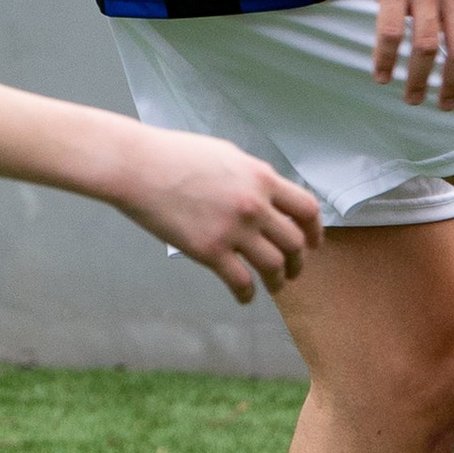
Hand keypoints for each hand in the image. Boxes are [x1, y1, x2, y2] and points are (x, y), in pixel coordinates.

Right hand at [115, 129, 323, 302]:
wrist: (138, 167)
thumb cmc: (176, 155)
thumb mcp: (227, 155)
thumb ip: (251, 177)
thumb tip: (266, 194)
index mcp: (262, 178)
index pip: (306, 209)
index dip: (315, 230)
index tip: (313, 243)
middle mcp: (255, 205)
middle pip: (294, 242)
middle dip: (299, 261)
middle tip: (294, 270)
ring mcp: (234, 230)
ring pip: (274, 266)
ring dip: (278, 281)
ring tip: (274, 285)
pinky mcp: (210, 251)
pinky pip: (240, 281)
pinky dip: (248, 294)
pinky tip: (245, 297)